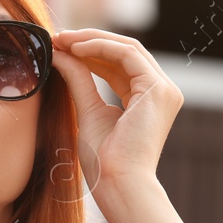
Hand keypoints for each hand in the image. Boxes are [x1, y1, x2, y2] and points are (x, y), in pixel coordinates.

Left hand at [49, 28, 183, 195]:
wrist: (118, 184)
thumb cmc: (105, 163)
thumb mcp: (87, 113)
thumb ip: (78, 82)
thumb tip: (60, 54)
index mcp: (146, 100)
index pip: (118, 65)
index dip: (89, 53)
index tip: (60, 47)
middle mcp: (160, 92)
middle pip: (124, 52)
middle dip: (89, 41)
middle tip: (58, 37)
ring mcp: (163, 90)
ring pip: (127, 48)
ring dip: (92, 40)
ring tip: (62, 39)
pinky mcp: (158, 89)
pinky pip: (127, 54)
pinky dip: (100, 47)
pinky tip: (75, 48)